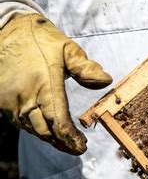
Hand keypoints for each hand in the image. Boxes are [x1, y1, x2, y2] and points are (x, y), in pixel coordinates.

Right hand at [0, 13, 111, 154]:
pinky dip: (34, 129)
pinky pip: (19, 122)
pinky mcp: (1, 101)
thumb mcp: (67, 48)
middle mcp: (25, 97)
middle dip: (62, 142)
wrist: (4, 29)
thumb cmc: (40, 39)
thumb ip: (85, 67)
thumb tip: (106, 81)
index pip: (58, 120)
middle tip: (77, 149)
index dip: (70, 137)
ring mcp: (10, 101)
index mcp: (44, 84)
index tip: (82, 146)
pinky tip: (46, 131)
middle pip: (45, 130)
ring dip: (49, 138)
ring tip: (65, 143)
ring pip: (32, 129)